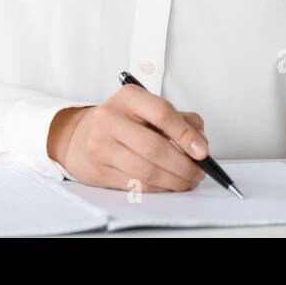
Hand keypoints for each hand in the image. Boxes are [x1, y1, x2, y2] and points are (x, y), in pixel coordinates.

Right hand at [48, 85, 208, 191]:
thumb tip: (200, 144)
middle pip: (154, 148)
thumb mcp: (150, 108)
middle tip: (199, 172)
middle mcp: (110, 119)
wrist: (82, 134)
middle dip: (184, 165)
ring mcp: (100, 146)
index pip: (162, 113)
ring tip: (188, 180)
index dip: (186, 134)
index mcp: (128, 97)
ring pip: (146, 171)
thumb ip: (181, 120)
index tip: (203, 152)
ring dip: (174, 181)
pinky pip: (136, 185)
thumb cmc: (125, 120)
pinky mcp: (98, 171)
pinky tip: (169, 185)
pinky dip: (159, 188)